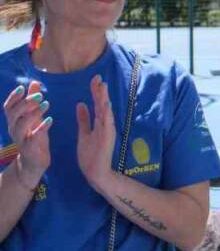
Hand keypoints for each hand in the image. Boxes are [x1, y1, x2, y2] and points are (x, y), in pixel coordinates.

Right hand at [3, 82, 51, 190]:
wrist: (34, 162)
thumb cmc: (34, 137)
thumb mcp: (34, 117)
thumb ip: (33, 102)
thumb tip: (34, 82)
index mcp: (14, 121)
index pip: (8, 107)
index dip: (13, 97)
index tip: (22, 87)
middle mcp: (14, 129)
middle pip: (13, 114)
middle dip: (25, 103)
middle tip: (40, 95)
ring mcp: (20, 139)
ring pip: (21, 125)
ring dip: (33, 113)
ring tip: (46, 104)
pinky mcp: (30, 149)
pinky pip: (33, 138)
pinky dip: (41, 128)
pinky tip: (50, 119)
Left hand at [76, 75, 116, 190]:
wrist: (95, 172)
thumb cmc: (90, 155)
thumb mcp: (84, 134)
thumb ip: (84, 119)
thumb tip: (81, 104)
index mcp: (99, 122)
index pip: (98, 103)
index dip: (96, 91)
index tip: (94, 79)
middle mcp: (105, 124)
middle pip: (103, 104)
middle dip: (100, 91)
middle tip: (98, 78)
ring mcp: (107, 130)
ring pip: (105, 111)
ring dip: (104, 99)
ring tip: (102, 87)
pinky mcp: (107, 138)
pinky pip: (106, 123)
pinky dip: (106, 113)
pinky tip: (105, 105)